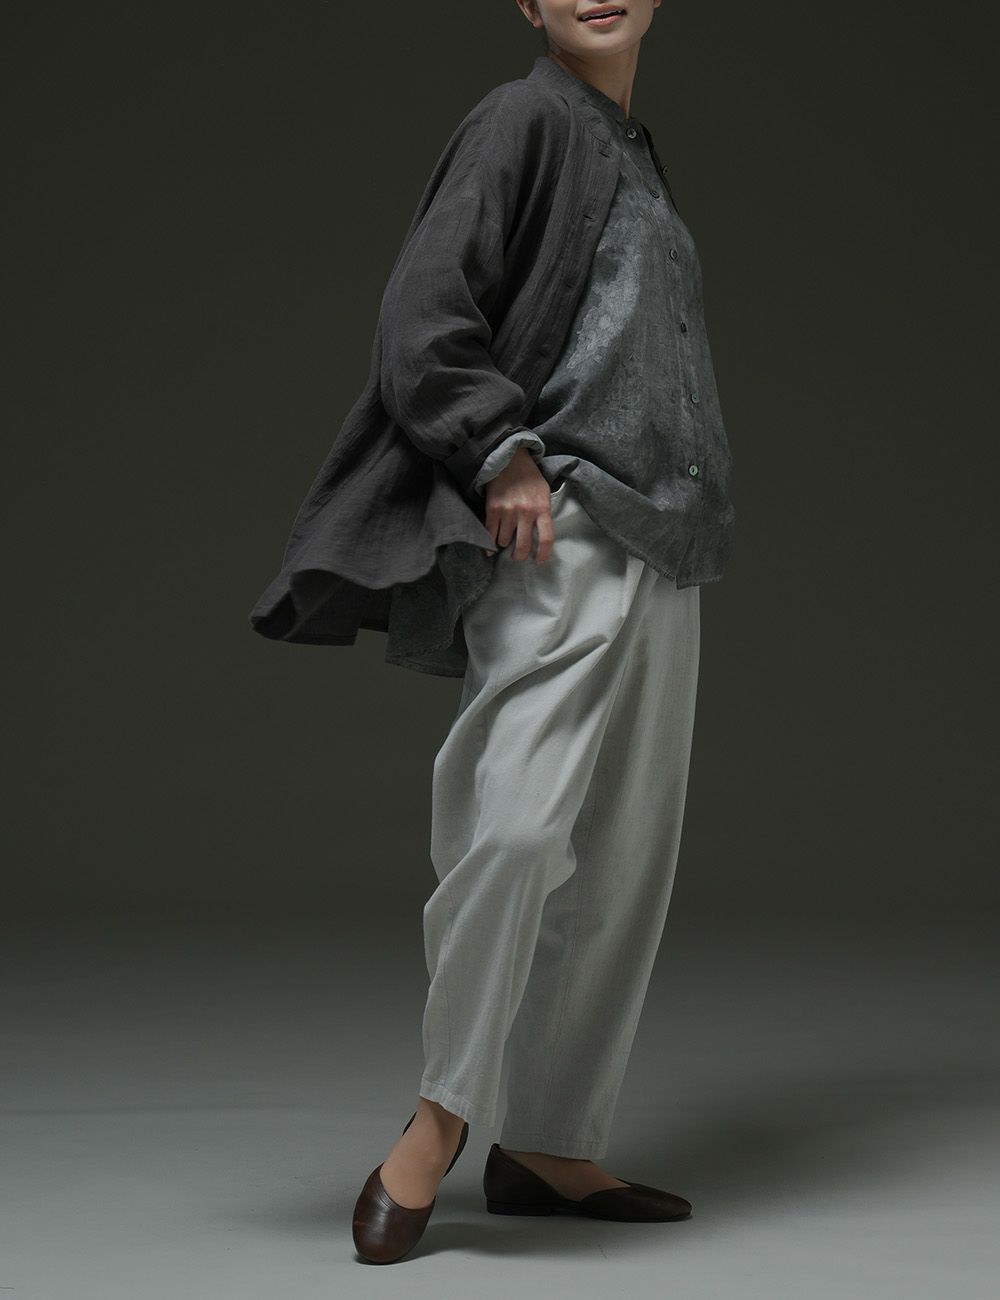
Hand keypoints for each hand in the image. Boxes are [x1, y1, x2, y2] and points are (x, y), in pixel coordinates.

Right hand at [483, 447, 557, 563]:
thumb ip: (543, 513)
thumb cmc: (529, 477)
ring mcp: (508, 511)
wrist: (510, 459)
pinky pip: (489, 533)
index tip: (539, 561)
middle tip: (517, 556)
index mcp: (542, 509)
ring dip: (503, 543)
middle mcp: (525, 512)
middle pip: (522, 546)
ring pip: (504, 541)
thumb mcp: (544, 493)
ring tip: (504, 538)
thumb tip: (539, 535)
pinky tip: (489, 548)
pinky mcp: (492, 508)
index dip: (543, 554)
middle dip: (519, 555)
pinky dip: (488, 544)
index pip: (546, 539)